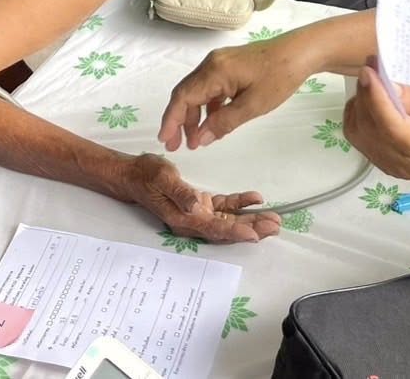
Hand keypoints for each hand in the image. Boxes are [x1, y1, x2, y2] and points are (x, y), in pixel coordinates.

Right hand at [116, 154, 280, 242]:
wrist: (134, 175)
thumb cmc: (147, 175)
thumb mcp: (163, 179)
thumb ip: (181, 193)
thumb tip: (198, 206)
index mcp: (184, 218)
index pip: (214, 228)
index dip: (235, 231)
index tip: (254, 235)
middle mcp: (193, 221)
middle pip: (226, 228)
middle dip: (252, 229)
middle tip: (275, 226)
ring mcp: (197, 214)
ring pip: (229, 220)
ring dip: (251, 220)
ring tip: (273, 219)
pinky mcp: (200, 204)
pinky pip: (224, 206)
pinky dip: (239, 203)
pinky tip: (255, 199)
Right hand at [158, 38, 314, 150]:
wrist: (300, 52)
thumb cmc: (279, 77)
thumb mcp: (253, 106)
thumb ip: (224, 123)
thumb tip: (201, 139)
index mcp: (214, 71)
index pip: (183, 97)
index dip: (171, 120)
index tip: (165, 141)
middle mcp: (211, 64)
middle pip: (186, 94)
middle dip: (179, 120)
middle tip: (178, 145)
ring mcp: (220, 63)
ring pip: (198, 92)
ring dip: (194, 115)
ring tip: (196, 140)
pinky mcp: (229, 65)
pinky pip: (211, 88)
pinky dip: (208, 107)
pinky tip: (214, 123)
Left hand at [343, 67, 409, 191]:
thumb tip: (389, 86)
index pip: (391, 126)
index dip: (376, 98)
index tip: (369, 71)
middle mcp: (399, 161)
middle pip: (369, 127)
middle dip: (366, 92)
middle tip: (372, 65)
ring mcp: (386, 164)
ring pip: (357, 131)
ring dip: (360, 102)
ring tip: (373, 80)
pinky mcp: (378, 160)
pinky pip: (357, 136)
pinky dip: (357, 114)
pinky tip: (370, 99)